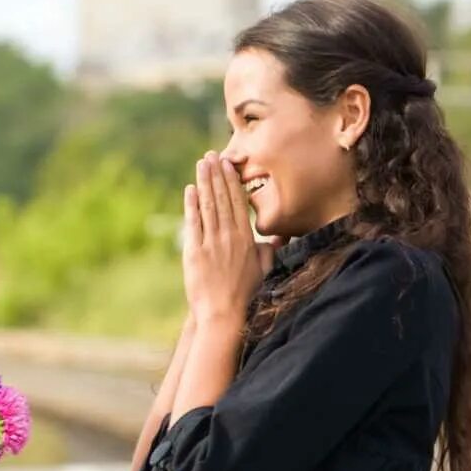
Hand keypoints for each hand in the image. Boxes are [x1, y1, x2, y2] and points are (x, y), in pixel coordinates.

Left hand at [181, 153, 278, 323]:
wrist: (224, 314)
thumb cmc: (246, 294)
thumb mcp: (263, 269)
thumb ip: (270, 249)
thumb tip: (280, 237)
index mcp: (246, 238)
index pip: (238, 202)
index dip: (231, 181)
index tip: (227, 164)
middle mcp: (229, 237)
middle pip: (222, 198)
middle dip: (216, 175)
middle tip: (211, 156)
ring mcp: (211, 243)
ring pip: (208, 206)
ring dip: (204, 183)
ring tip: (201, 164)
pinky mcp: (195, 253)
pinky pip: (193, 223)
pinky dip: (192, 205)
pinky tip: (190, 189)